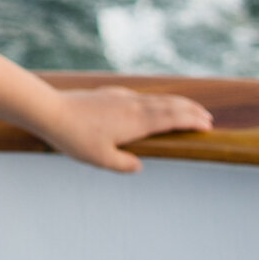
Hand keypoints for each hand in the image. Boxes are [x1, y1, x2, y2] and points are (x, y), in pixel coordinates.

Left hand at [38, 86, 213, 171]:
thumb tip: (140, 166)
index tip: (208, 125)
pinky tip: (152, 104)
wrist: (50, 110)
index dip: (191, 121)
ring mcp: (121, 97)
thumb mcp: (101, 159)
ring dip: (175, 103)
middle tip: (207, 117)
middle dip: (190, 110)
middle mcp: (133, 105)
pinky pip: (141, 96)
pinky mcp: (108, 94)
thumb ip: (124, 164)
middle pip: (169, 105)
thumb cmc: (75, 138)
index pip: (172, 119)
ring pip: (155, 98)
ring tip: (187, 109)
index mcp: (137, 121)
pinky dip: (156, 100)